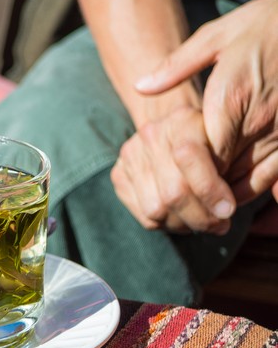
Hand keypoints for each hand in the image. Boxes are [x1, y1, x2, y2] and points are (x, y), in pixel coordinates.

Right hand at [112, 102, 234, 233]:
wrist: (174, 130)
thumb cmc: (210, 141)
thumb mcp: (226, 144)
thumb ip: (229, 166)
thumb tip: (223, 210)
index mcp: (182, 121)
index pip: (189, 159)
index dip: (210, 190)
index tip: (228, 210)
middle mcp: (151, 136)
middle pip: (173, 192)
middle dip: (201, 217)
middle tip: (220, 225)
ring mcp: (130, 156)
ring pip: (156, 210)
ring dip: (184, 224)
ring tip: (201, 222)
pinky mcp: (119, 175)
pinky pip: (144, 215)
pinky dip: (166, 224)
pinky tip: (181, 217)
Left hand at [136, 0, 277, 205]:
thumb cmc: (262, 25)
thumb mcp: (215, 37)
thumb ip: (176, 66)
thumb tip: (140, 86)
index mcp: (230, 98)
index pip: (204, 153)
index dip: (188, 172)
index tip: (172, 180)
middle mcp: (259, 119)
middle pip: (227, 171)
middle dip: (207, 188)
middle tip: (186, 202)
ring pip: (256, 178)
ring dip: (232, 193)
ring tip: (210, 202)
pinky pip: (277, 172)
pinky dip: (260, 185)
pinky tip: (240, 189)